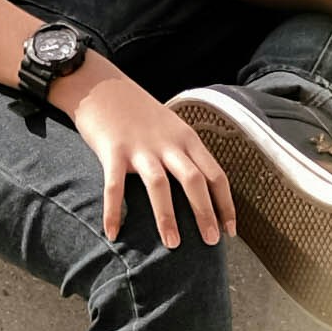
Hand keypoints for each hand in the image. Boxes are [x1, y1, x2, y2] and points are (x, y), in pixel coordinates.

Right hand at [63, 58, 236, 251]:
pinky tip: (113, 234)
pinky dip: (113, 211)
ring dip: (167, 217)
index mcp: (186, 138)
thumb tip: (197, 189)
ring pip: (159, 185)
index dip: (225, 203)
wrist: (101, 86)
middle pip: (193, 180)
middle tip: (210, 242)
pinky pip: (114, 186)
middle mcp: (167, 143)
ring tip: (172, 244)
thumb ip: (183, 153)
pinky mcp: (112, 150)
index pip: (215, 173)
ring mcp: (140, 147)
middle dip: (205, 213)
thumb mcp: (170, 126)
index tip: (230, 230)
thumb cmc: (137, 112)